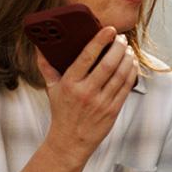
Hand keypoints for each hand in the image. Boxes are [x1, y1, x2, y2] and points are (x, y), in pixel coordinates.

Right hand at [35, 27, 137, 166]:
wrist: (70, 141)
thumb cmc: (62, 112)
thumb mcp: (51, 89)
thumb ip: (46, 67)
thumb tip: (40, 47)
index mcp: (70, 83)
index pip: (86, 57)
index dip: (100, 41)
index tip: (109, 30)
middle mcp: (86, 92)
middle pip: (108, 64)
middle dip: (118, 47)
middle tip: (122, 38)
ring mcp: (101, 102)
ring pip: (120, 74)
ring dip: (127, 59)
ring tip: (128, 49)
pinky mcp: (113, 110)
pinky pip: (126, 87)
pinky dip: (131, 73)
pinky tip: (131, 64)